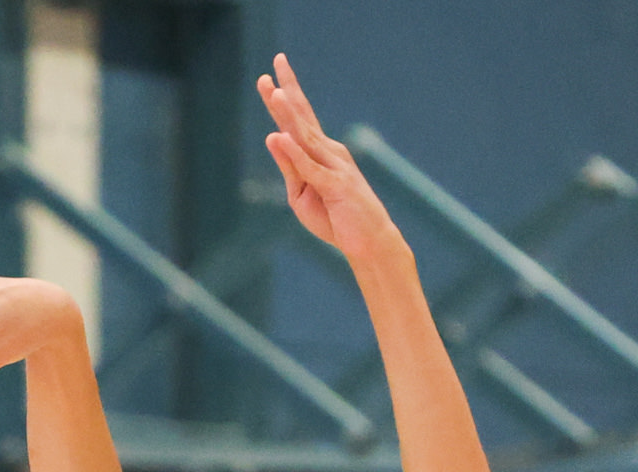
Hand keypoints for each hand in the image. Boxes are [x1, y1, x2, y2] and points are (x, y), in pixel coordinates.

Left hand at [255, 55, 407, 267]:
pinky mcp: (336, 186)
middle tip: (276, 63)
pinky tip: (280, 137)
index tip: (268, 78)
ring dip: (289, 115)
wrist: (369, 242)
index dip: (282, 98)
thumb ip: (289, 167)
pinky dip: (294, 153)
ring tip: (275, 93)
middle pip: (302, 118)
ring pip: (305, 137)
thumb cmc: (336, 218)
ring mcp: (334, 167)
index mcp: (320, 153)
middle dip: (287, 92)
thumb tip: (272, 137)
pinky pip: (311, 168)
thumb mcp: (301, 193)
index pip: (298, 121)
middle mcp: (329, 152)